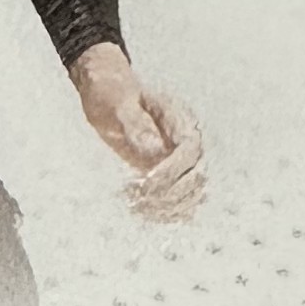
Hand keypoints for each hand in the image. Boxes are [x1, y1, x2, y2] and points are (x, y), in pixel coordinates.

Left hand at [69, 42, 204, 222]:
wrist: (107, 92)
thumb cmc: (111, 94)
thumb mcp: (116, 104)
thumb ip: (134, 124)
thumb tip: (153, 149)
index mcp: (178, 118)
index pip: (190, 148)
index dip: (173, 169)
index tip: (147, 179)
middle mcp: (184, 140)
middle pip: (197, 175)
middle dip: (170, 191)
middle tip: (139, 195)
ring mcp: (178, 160)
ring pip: (192, 193)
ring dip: (168, 206)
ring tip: (137, 204)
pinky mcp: (168, 175)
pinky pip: (178, 201)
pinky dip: (163, 212)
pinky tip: (139, 210)